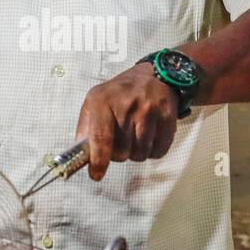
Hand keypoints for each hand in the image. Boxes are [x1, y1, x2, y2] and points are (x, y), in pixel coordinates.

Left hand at [75, 62, 179, 180]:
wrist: (154, 75)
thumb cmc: (120, 92)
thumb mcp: (95, 100)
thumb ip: (85, 127)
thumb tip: (81, 155)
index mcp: (103, 100)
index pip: (100, 137)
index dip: (99, 160)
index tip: (96, 175)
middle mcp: (127, 104)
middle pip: (121, 152)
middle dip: (118, 153)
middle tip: (120, 140)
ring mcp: (149, 110)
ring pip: (140, 154)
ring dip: (136, 152)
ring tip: (135, 135)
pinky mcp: (167, 117)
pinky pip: (158, 150)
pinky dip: (152, 150)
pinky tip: (149, 136)